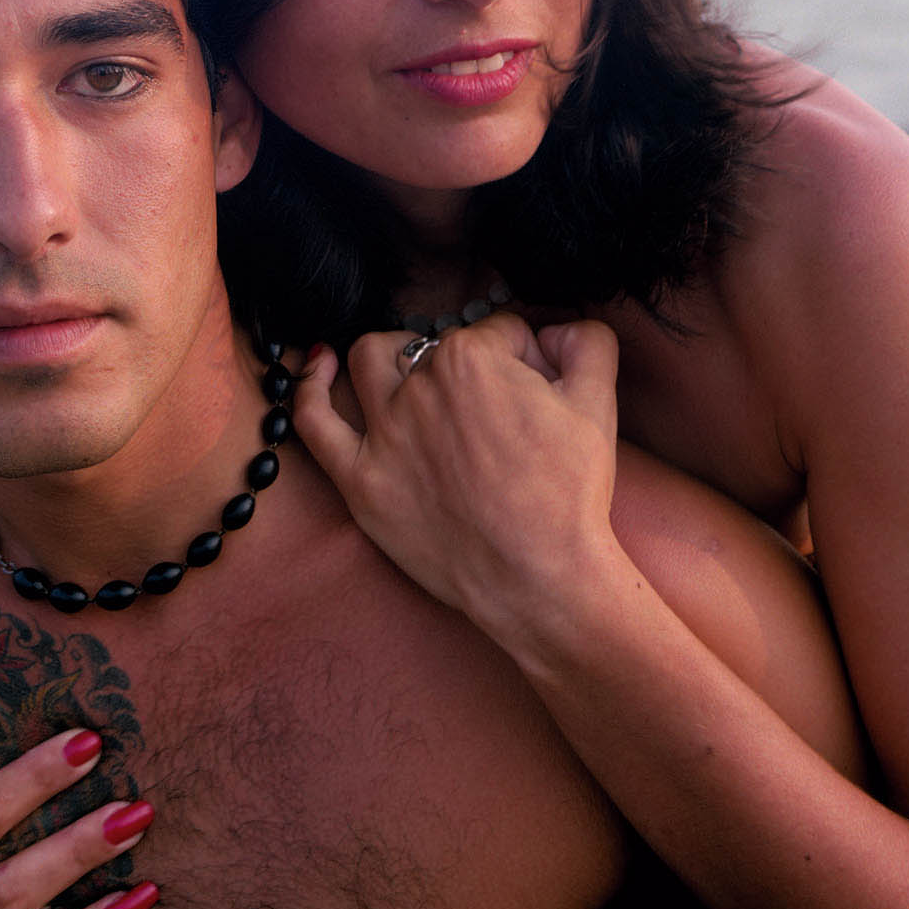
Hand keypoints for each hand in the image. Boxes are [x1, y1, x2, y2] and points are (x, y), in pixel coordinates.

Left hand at [293, 315, 622, 638]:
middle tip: (495, 405)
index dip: (524, 358)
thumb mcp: (598, 402)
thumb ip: (584, 342)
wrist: (540, 577)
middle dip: (469, 363)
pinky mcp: (361, 481)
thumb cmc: (569, 494)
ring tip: (412, 368)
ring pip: (368, 362)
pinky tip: (318, 363)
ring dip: (391, 353)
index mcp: (471, 359)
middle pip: (438, 348)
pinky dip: (310, 384)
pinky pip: (314, 421)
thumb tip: (553, 330)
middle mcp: (418, 387)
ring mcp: (383, 435)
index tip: (537, 389)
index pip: (497, 331)